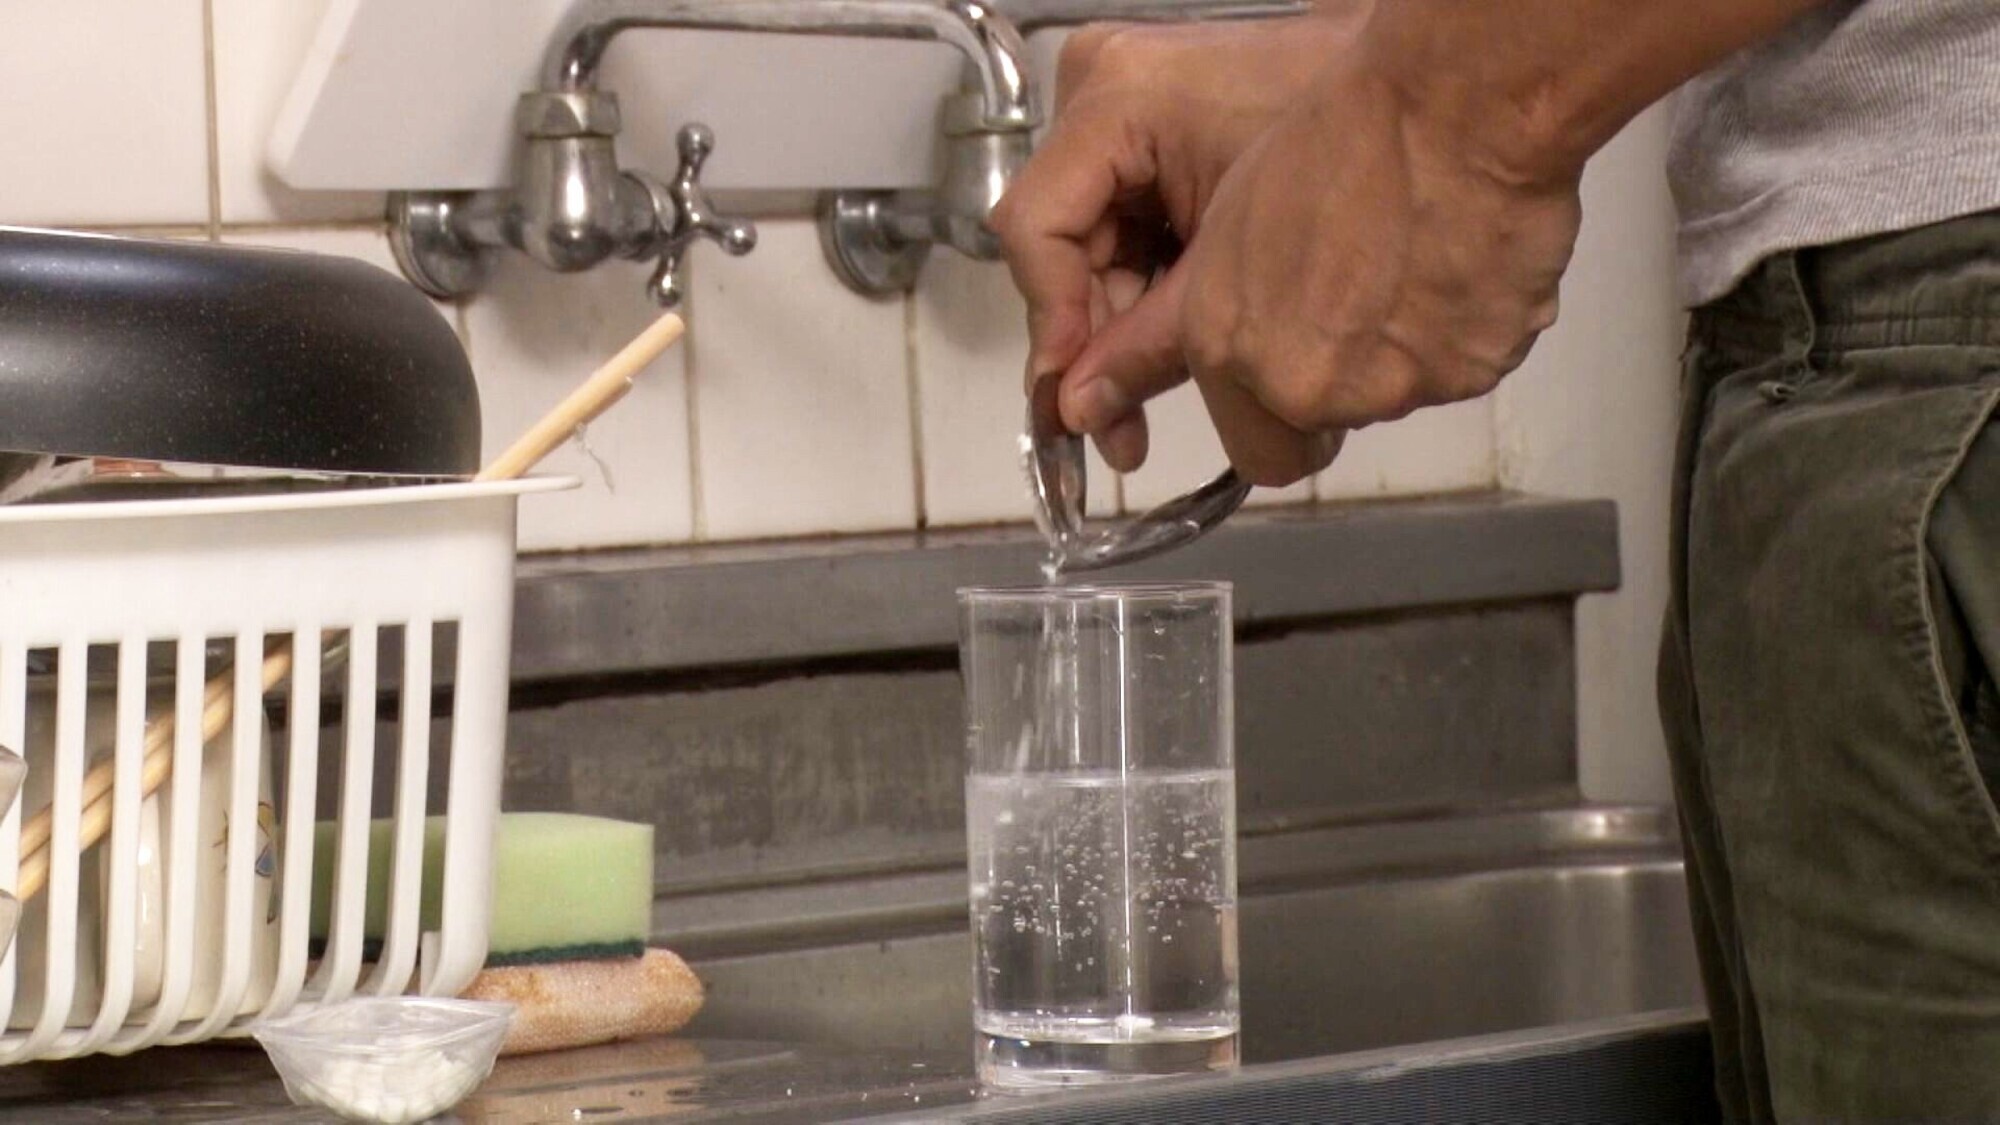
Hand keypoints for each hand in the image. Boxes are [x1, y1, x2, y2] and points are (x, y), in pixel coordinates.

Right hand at [989, 9, 1371, 473]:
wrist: (1434, 103)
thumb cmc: (1348, 151)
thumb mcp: (1232, 261)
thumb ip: (1153, 339)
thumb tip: (1081, 415)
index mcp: (1115, 101)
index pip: (1037, 226)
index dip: (1053, 318)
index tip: (1075, 395)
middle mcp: (1101, 98)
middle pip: (1063, 248)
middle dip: (1094, 343)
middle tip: (1118, 432)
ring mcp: (1126, 119)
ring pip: (1096, 253)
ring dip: (1124, 330)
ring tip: (1148, 413)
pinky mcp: (1156, 144)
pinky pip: (1131, 235)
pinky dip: (1154, 295)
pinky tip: (1178, 353)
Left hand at [997, 7, 1590, 487]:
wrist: (1456, 113)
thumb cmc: (1342, 139)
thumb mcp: (1230, 222)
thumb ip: (1193, 326)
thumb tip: (1129, 394)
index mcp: (1231, 346)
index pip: (1251, 454)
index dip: (1270, 417)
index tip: (1285, 381)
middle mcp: (1305, 386)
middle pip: (1319, 438)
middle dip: (1329, 397)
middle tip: (1348, 314)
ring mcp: (1393, 388)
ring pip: (1389, 399)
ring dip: (1392, 354)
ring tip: (1402, 262)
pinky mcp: (1469, 373)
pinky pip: (1459, 370)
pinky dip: (1455, 333)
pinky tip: (1450, 264)